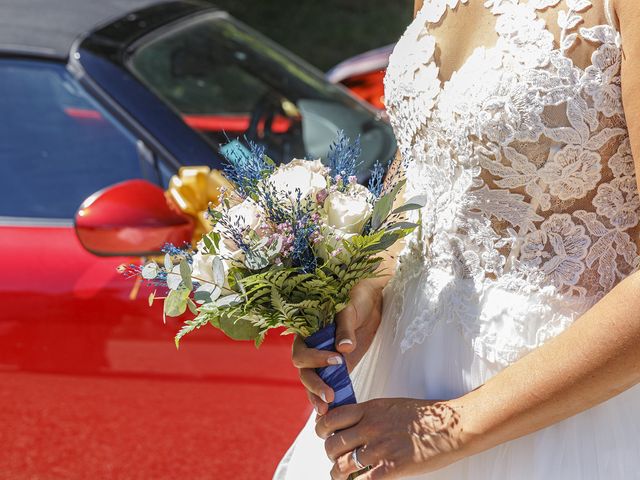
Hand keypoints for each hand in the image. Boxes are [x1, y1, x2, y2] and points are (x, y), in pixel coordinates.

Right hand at [291, 279, 382, 414]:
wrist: (370, 300)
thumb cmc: (356, 298)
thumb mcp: (351, 309)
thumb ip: (345, 328)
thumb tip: (344, 348)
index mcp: (308, 331)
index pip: (302, 351)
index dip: (316, 358)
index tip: (338, 360)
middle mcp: (312, 347)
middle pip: (304, 371)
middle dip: (314, 385)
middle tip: (330, 396)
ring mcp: (323, 359)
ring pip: (313, 381)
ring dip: (317, 396)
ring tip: (327, 410)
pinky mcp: (337, 367)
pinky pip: (328, 383)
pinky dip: (329, 396)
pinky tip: (334, 410)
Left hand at [316, 398, 471, 479]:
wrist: (452, 426)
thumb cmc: (426, 417)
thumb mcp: (391, 406)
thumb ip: (371, 415)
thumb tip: (354, 427)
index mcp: (370, 409)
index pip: (331, 418)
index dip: (321, 430)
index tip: (324, 436)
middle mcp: (370, 427)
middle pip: (333, 445)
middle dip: (330, 455)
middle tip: (335, 459)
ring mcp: (380, 448)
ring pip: (342, 466)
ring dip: (338, 474)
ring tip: (341, 476)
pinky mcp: (392, 468)